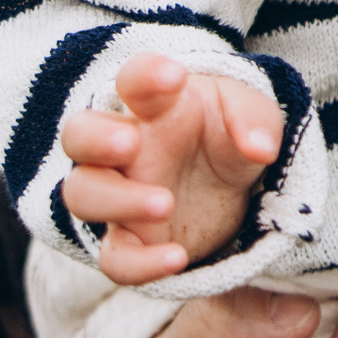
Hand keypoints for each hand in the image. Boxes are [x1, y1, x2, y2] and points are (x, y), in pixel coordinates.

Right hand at [60, 53, 283, 280]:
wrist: (230, 186)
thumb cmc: (229, 135)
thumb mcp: (254, 118)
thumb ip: (255, 122)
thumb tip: (259, 147)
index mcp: (154, 105)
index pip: (133, 80)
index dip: (144, 74)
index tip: (174, 77)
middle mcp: (127, 147)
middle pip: (78, 134)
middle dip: (95, 138)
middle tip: (131, 142)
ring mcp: (122, 193)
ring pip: (82, 194)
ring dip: (115, 199)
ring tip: (165, 203)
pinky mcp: (132, 240)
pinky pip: (114, 257)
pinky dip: (139, 263)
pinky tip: (177, 258)